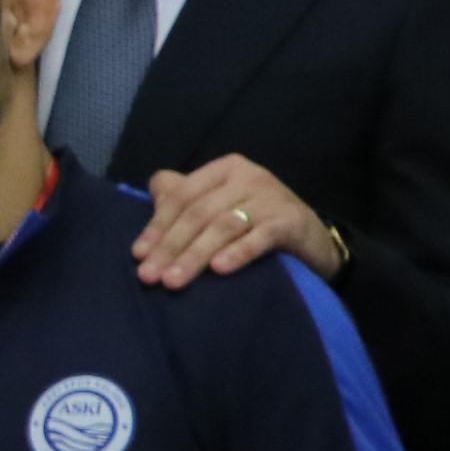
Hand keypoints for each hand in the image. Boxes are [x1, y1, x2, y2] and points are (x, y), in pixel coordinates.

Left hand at [136, 155, 331, 289]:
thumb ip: (187, 196)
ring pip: (223, 226)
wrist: (311, 238)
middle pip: (198, 213)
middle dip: (170, 247)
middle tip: (149, 277)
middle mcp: (248, 176)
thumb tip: (155, 185)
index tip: (138, 255)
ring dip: (194, 255)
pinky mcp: (291, 220)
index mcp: (224, 169)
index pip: (181, 196)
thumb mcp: (219, 204)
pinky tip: (219, 270)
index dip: (157, 226)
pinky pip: (260, 237)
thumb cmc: (255, 222)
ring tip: (173, 281)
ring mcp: (272, 197)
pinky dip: (238, 253)